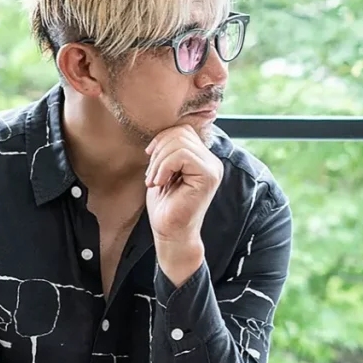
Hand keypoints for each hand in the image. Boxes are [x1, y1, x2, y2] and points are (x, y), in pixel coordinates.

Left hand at [144, 124, 223, 243]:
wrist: (170, 232)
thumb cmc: (165, 204)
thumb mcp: (163, 170)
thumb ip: (168, 151)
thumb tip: (162, 132)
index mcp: (202, 157)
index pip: (182, 130)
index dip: (161, 139)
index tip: (150, 157)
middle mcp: (211, 161)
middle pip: (180, 133)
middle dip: (158, 150)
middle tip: (151, 174)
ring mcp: (212, 168)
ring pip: (179, 143)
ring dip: (159, 161)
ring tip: (154, 181)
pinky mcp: (209, 176)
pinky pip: (182, 155)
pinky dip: (164, 167)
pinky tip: (159, 183)